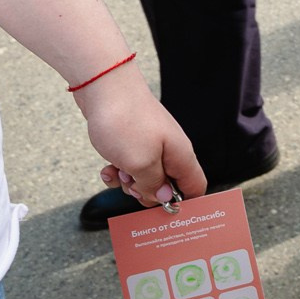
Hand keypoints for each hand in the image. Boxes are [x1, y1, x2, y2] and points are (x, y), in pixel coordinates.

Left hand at [76, 65, 208, 207]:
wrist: (104, 86)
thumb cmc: (126, 122)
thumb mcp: (140, 163)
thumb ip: (153, 184)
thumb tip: (162, 197)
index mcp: (180, 156)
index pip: (195, 187)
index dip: (183, 203)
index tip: (163, 212)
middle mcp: (170, 151)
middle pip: (167, 186)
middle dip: (147, 193)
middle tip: (132, 185)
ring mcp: (151, 144)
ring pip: (145, 177)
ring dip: (128, 182)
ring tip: (117, 171)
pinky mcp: (133, 140)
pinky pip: (129, 165)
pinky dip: (117, 170)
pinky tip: (107, 166)